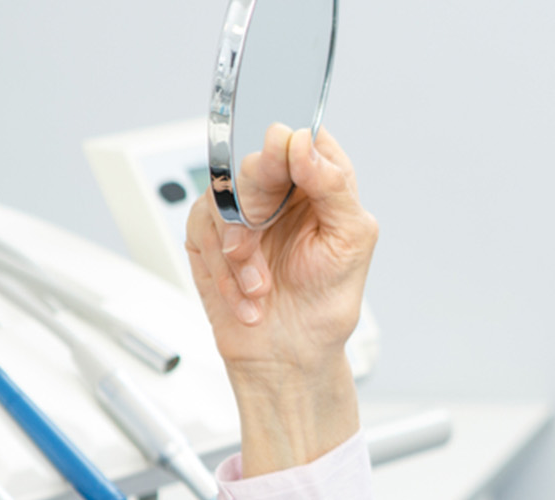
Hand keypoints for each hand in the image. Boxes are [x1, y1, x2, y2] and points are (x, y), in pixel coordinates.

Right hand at [185, 124, 375, 476]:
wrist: (288, 355)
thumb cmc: (326, 302)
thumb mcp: (351, 239)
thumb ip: (333, 184)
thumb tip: (303, 142)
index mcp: (322, 183)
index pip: (304, 137)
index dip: (291, 143)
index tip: (288, 161)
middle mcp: (281, 191)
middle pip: (256, 160)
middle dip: (256, 201)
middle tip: (262, 230)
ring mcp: (243, 211)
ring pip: (222, 196)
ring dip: (240, 248)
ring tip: (261, 284)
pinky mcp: (210, 235)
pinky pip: (203, 231)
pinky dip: (225, 270)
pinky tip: (247, 294)